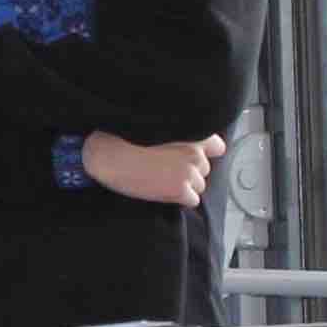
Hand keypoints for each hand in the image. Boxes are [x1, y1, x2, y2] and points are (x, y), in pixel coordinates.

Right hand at [83, 131, 227, 207]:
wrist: (110, 155)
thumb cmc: (127, 138)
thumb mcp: (158, 127)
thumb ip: (179, 135)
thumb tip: (190, 145)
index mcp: (191, 134)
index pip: (216, 146)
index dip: (205, 153)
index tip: (190, 157)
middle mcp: (195, 152)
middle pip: (204, 169)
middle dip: (189, 170)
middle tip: (165, 168)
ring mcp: (189, 172)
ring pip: (198, 185)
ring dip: (184, 185)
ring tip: (161, 178)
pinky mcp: (181, 190)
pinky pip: (192, 200)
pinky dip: (180, 199)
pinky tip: (162, 190)